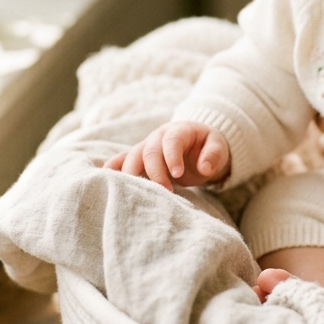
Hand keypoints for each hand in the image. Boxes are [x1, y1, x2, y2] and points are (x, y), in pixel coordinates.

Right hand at [105, 121, 230, 191]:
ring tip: (137, 193)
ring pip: (132, 157)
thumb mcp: (218, 147)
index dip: (171, 157)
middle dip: (154, 172)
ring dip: (133, 175)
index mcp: (178, 130)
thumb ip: (213, 155)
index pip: (171, 141)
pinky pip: (122, 160)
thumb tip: (205, 168)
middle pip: (149, 151)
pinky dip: (113, 168)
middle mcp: (158, 136)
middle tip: (165, 191)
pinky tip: (105, 178)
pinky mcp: (139, 158)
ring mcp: (146, 146)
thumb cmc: (208, 146)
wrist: (198, 146)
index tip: (176, 174)